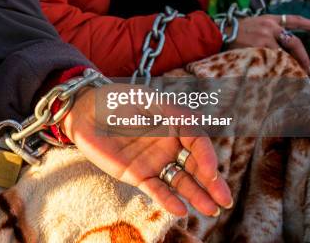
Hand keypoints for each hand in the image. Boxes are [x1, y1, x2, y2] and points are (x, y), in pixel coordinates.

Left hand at [61, 87, 232, 216]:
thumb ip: (168, 112)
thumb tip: (192, 128)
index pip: (198, 142)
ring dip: (196, 195)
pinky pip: (156, 189)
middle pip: (195, 166)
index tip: (211, 171)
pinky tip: (180, 209)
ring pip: (180, 181)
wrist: (85, 111)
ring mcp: (155, 161)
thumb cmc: (115, 98)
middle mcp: (170, 144)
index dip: (207, 157)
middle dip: (212, 183)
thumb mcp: (143, 98)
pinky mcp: (138, 174)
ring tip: (211, 210)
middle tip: (224, 200)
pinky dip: (168, 199)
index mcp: (175, 124)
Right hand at [226, 15, 309, 73]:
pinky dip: (276, 68)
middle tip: (308, 68)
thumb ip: (268, 32)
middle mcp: (269, 26)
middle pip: (295, 41)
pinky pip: (273, 61)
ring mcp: (264, 37)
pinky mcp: (258, 48)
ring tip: (291, 75)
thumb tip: (284, 47)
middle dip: (304, 56)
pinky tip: (277, 74)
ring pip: (284, 54)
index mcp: (269, 18)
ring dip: (289, 65)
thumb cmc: (233, 33)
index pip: (296, 19)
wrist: (215, 34)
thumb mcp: (253, 25)